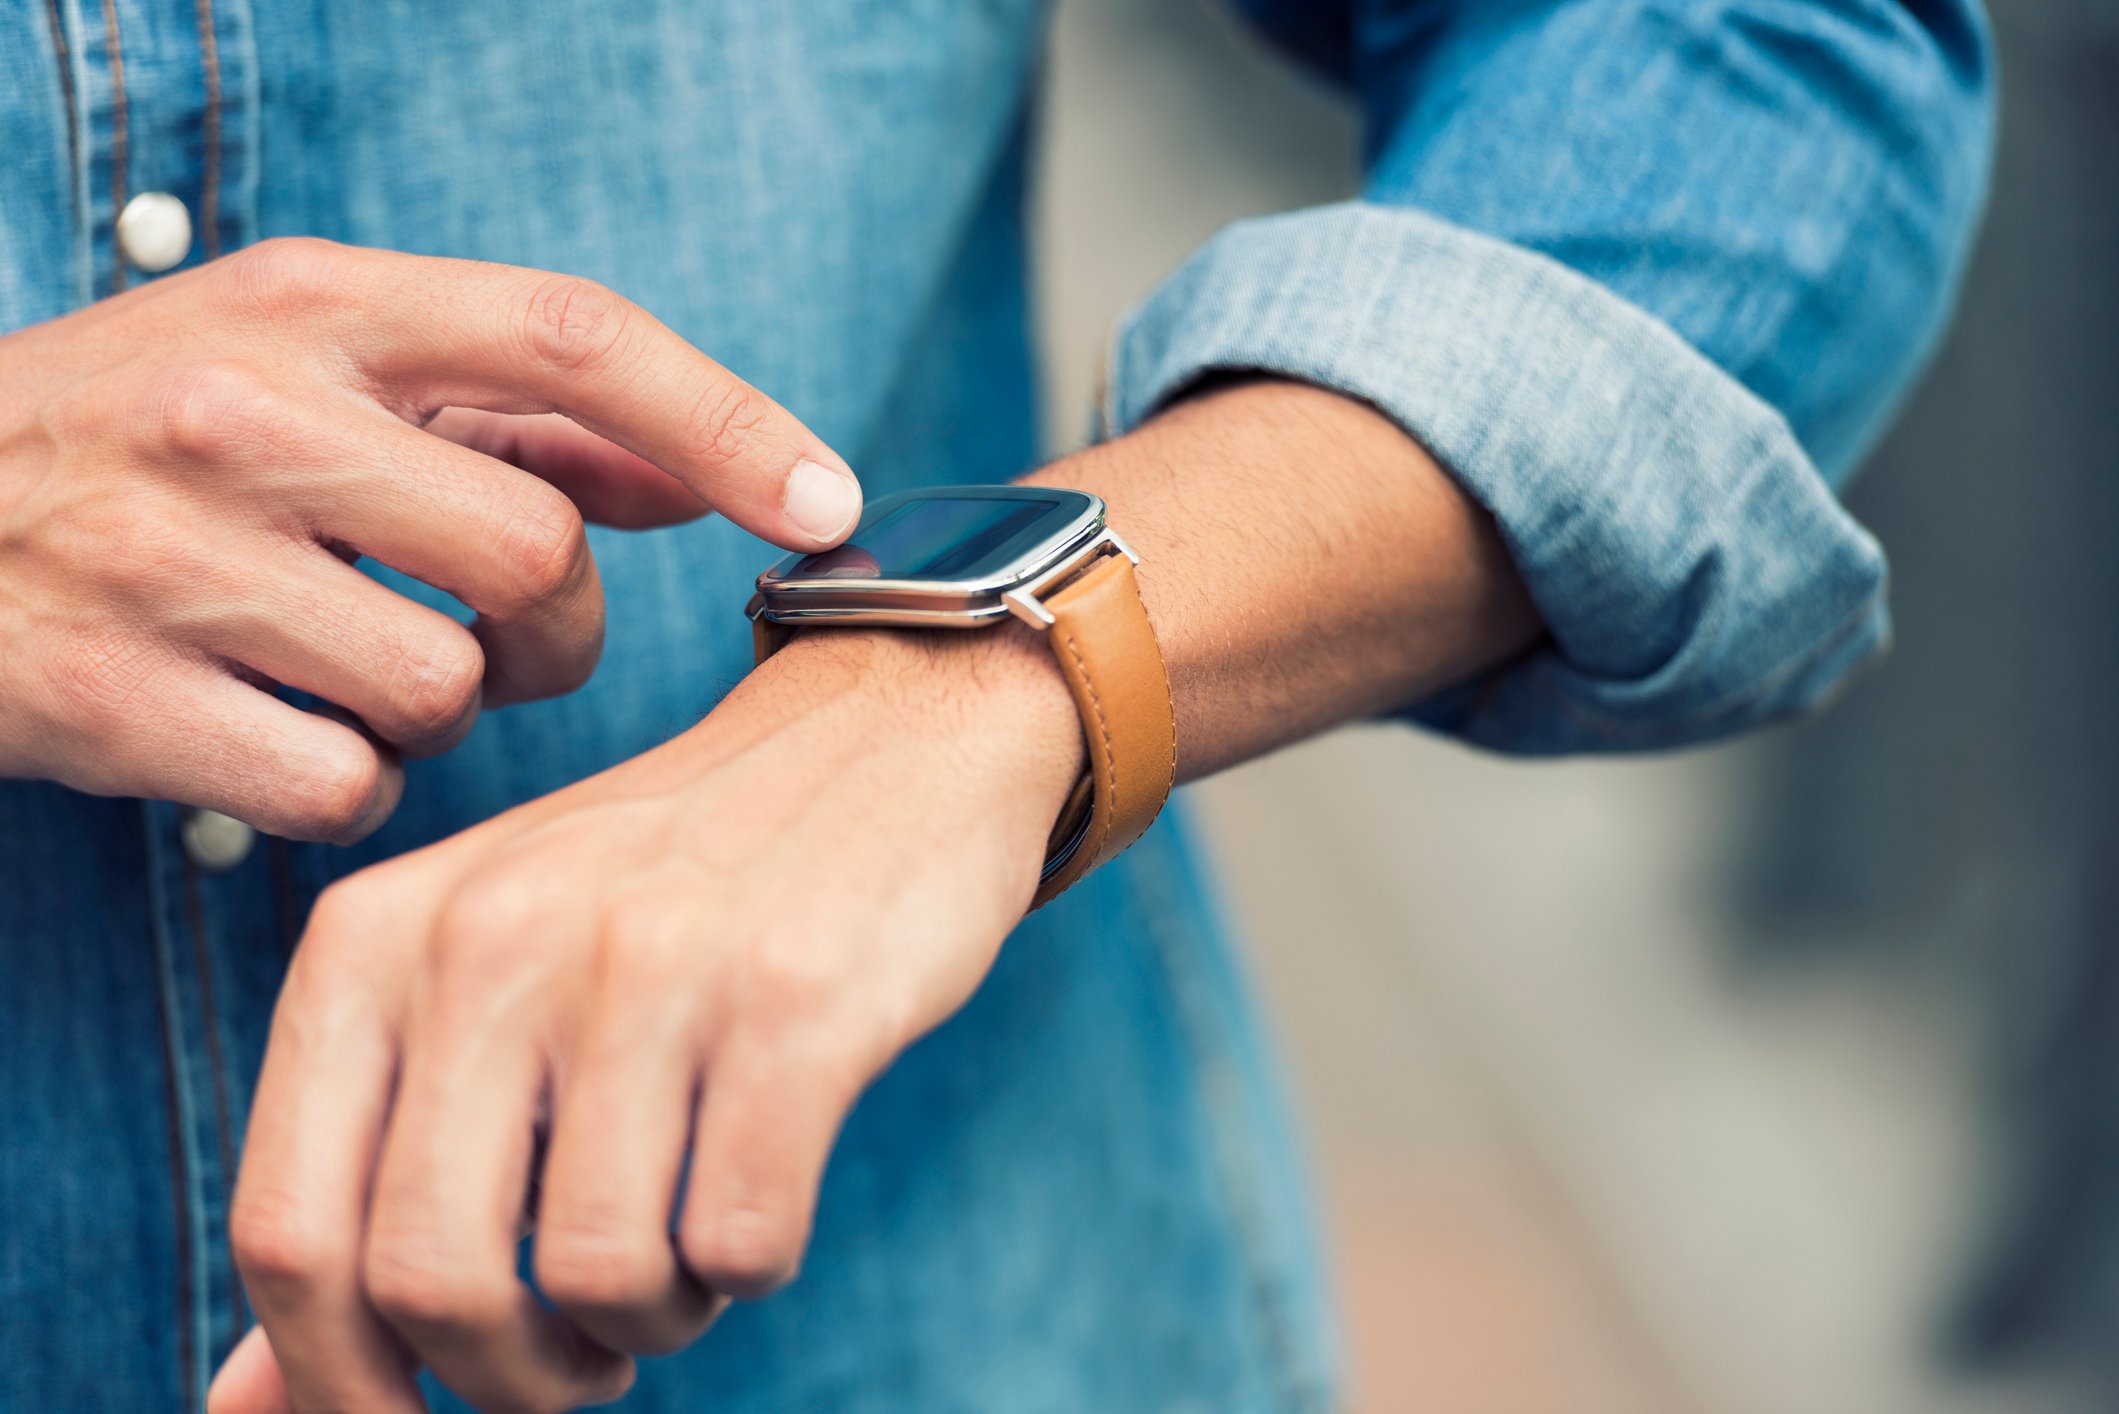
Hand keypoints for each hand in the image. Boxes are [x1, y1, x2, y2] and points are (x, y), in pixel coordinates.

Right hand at [0, 238, 858, 840]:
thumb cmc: (145, 444)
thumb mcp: (306, 368)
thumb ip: (504, 412)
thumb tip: (687, 471)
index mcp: (313, 306)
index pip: (570, 336)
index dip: (723, 421)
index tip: (829, 501)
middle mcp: (242, 408)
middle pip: (536, 554)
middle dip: (557, 630)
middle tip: (498, 637)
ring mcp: (167, 552)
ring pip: (444, 688)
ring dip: (438, 713)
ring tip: (346, 672)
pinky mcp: (110, 695)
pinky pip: (340, 786)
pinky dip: (343, 787)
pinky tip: (276, 738)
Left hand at [213, 625, 1083, 1412]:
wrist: (883, 737)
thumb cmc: (667, 893)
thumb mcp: (484, 987)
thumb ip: (368, 1173)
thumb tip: (244, 1404)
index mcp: (378, 935)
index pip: (288, 1229)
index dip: (331, 1382)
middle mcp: (496, 937)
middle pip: (434, 1280)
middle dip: (510, 1381)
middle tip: (575, 1368)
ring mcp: (652, 964)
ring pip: (600, 1278)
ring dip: (646, 1328)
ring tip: (677, 1277)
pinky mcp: (799, 1002)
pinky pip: (742, 1241)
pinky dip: (746, 1273)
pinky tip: (756, 1208)